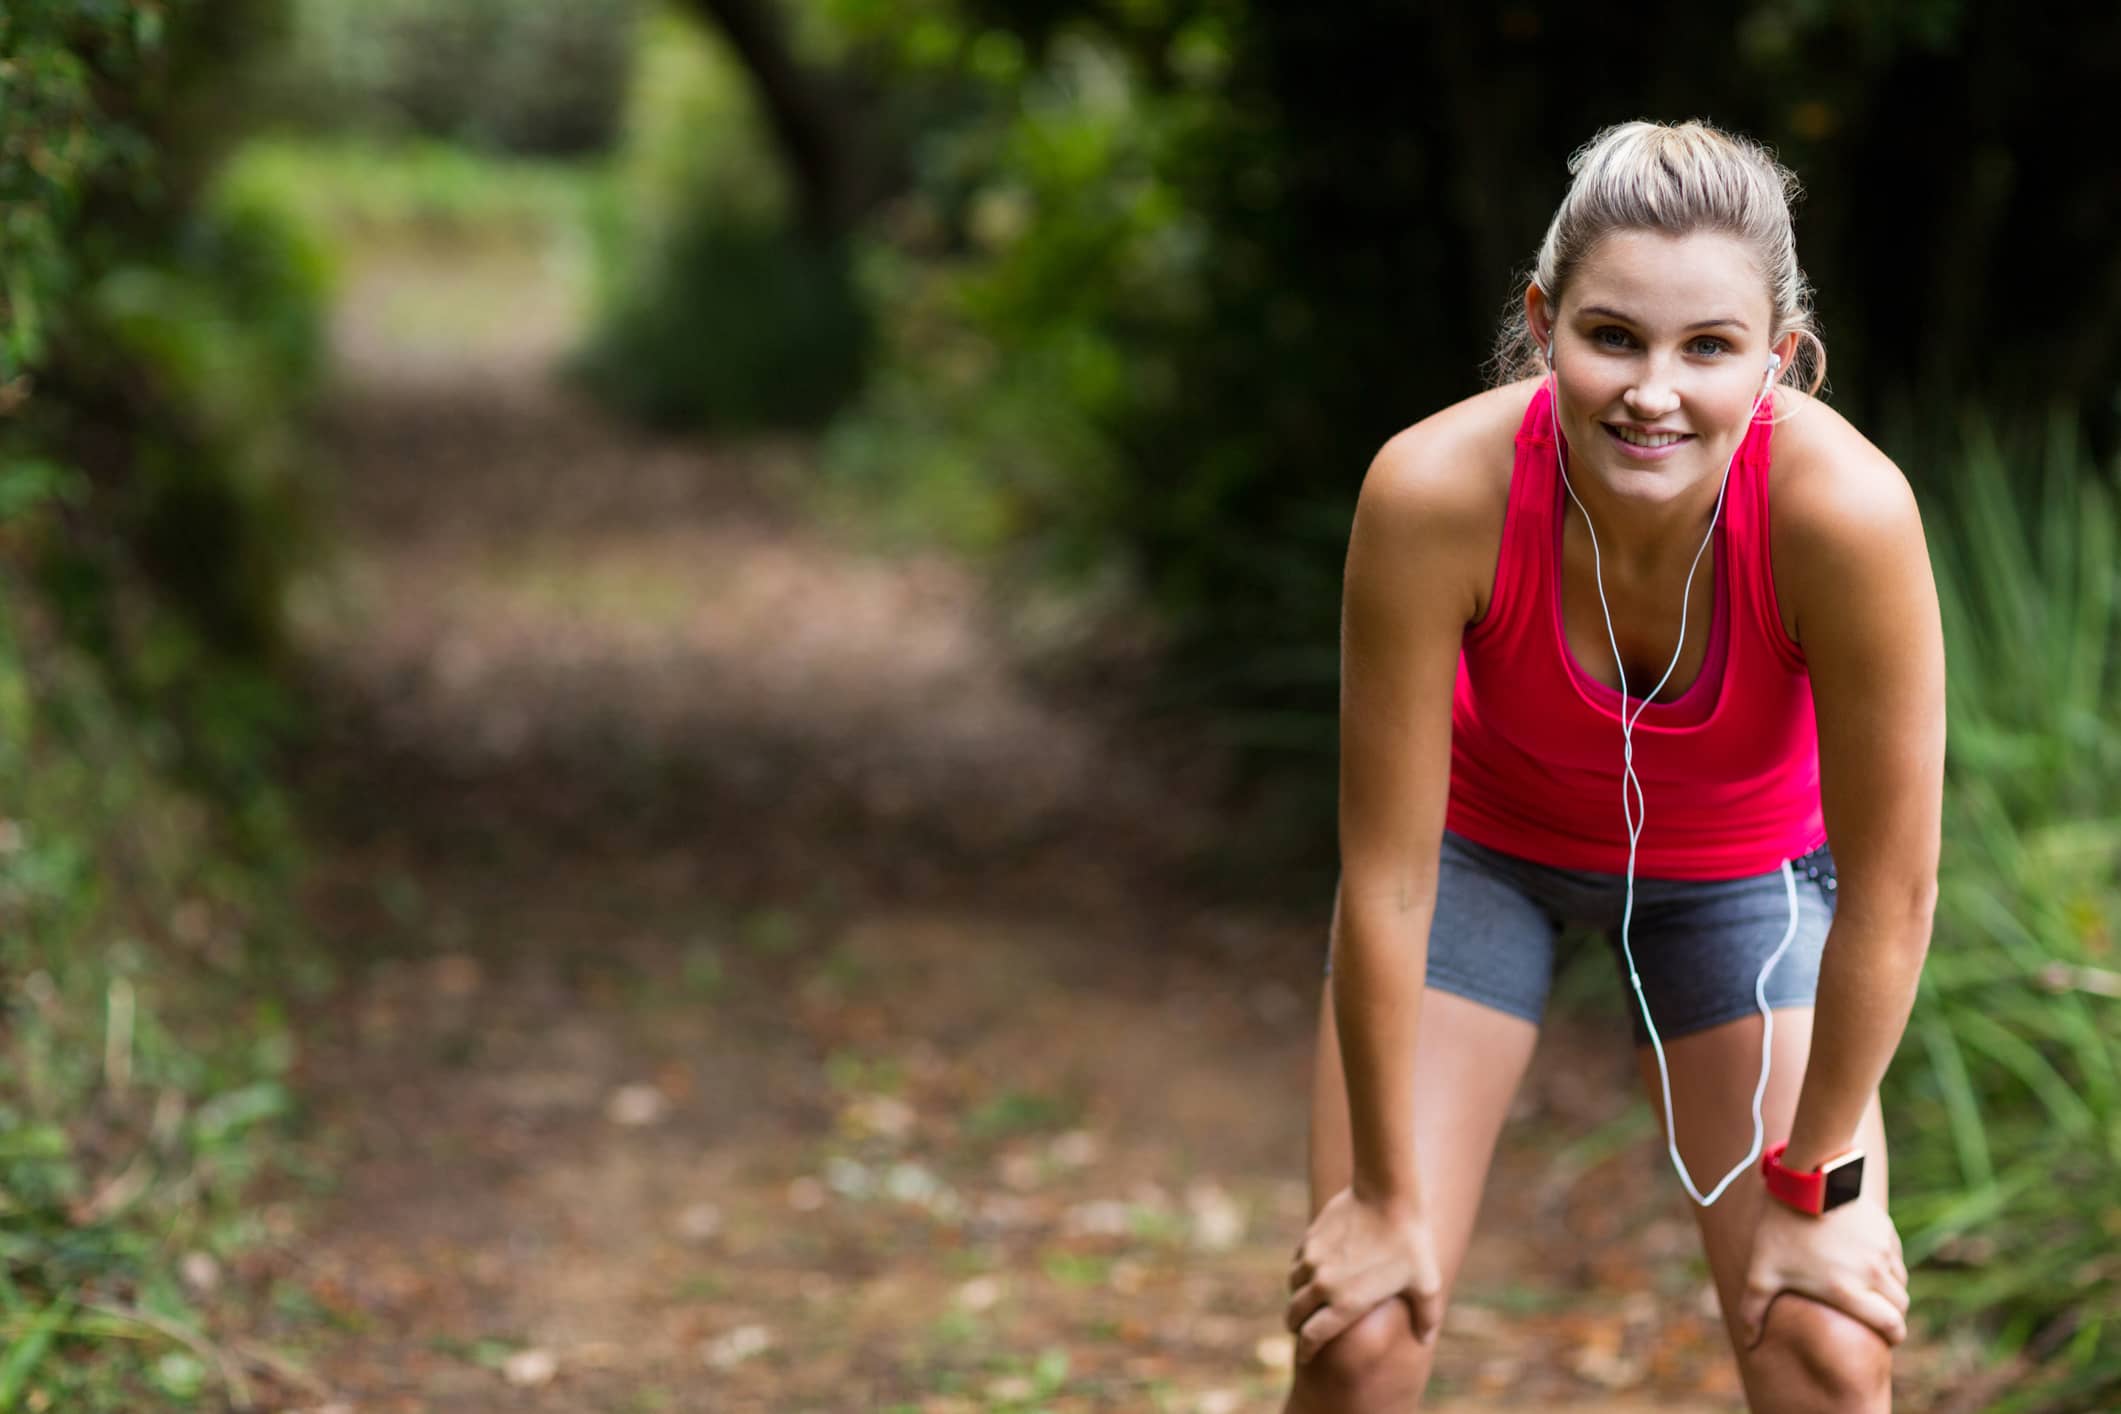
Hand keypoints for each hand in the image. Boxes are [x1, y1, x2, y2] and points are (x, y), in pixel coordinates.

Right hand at [1285, 1187, 1443, 1364]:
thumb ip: (1426, 1318)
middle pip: (1295, 1315)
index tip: (1306, 1356)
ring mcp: (1312, 1260)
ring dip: (1298, 1297)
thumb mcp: (1426, 1285)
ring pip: (1294, 1287)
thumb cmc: (1410, 1244)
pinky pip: (1298, 1262)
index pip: (1313, 1337)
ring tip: (1308, 1299)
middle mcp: (1324, 1284)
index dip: (1307, 1350)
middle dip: (1296, 1327)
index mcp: (1347, 1303)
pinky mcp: (1310, 1238)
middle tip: (1301, 1330)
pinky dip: (1302, 1271)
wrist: (1387, 1196)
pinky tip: (1315, 1269)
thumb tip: (1424, 1340)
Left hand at [1738, 1196, 1909, 1347]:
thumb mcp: (1761, 1270)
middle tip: (1875, 1314)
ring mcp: (1882, 1249)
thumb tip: (1749, 1343)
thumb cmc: (1781, 1228)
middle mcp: (1874, 1273)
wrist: (1804, 1179)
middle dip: (1891, 1314)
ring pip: (1900, 1280)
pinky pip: (1895, 1255)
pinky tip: (1865, 1259)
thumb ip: (1754, 1309)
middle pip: (1900, 1306)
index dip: (1892, 1336)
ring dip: (1889, 1288)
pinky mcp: (1885, 1228)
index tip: (1885, 1337)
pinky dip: (1887, 1263)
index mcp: (1849, 1291)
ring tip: (1868, 1288)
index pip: (1891, 1326)